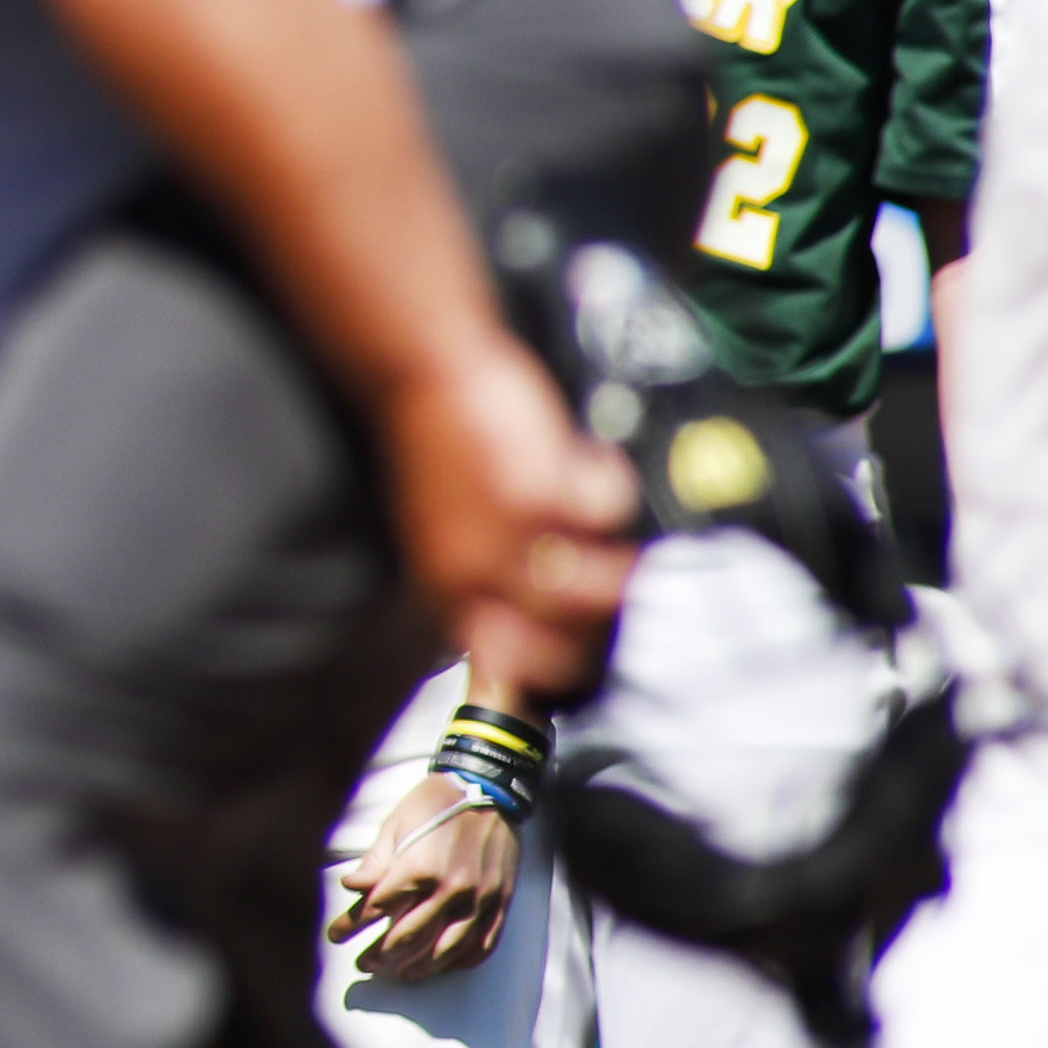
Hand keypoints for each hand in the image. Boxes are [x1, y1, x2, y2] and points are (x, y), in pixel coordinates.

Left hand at [328, 771, 521, 982]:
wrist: (489, 788)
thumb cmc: (435, 802)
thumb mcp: (397, 823)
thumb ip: (376, 861)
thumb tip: (350, 886)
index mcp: (418, 868)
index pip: (375, 909)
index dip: (350, 926)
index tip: (334, 936)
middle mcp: (449, 890)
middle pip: (408, 938)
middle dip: (380, 955)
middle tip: (363, 963)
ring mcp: (478, 901)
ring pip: (444, 951)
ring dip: (418, 968)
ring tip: (399, 974)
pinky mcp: (500, 904)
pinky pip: (480, 946)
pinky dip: (459, 961)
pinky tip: (443, 966)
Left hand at [383, 340, 635, 700]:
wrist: (425, 374)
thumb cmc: (444, 448)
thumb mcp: (447, 532)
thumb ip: (485, 583)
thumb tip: (529, 634)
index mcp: (448, 590)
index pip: (512, 673)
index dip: (559, 673)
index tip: (584, 650)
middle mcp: (474, 576)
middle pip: (566, 649)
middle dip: (602, 624)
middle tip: (608, 579)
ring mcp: (507, 540)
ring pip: (599, 595)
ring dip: (621, 564)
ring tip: (607, 527)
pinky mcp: (539, 495)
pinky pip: (607, 516)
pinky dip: (610, 485)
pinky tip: (589, 462)